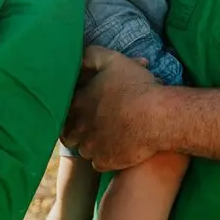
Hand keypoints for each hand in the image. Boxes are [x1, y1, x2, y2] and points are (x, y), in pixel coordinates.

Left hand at [61, 45, 167, 171]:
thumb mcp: (114, 60)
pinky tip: (116, 149)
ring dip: (91, 145)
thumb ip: (91, 56)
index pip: (63, 110)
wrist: (157, 116)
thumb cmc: (137, 86)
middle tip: (90, 127)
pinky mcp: (105, 161)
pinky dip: (105, 158)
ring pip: (84, 149)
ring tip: (106, 138)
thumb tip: (79, 59)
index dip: (71, 110)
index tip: (80, 110)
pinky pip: (98, 163)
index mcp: (80, 102)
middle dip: (76, 131)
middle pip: (69, 133)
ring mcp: (92, 146)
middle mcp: (81, 126)